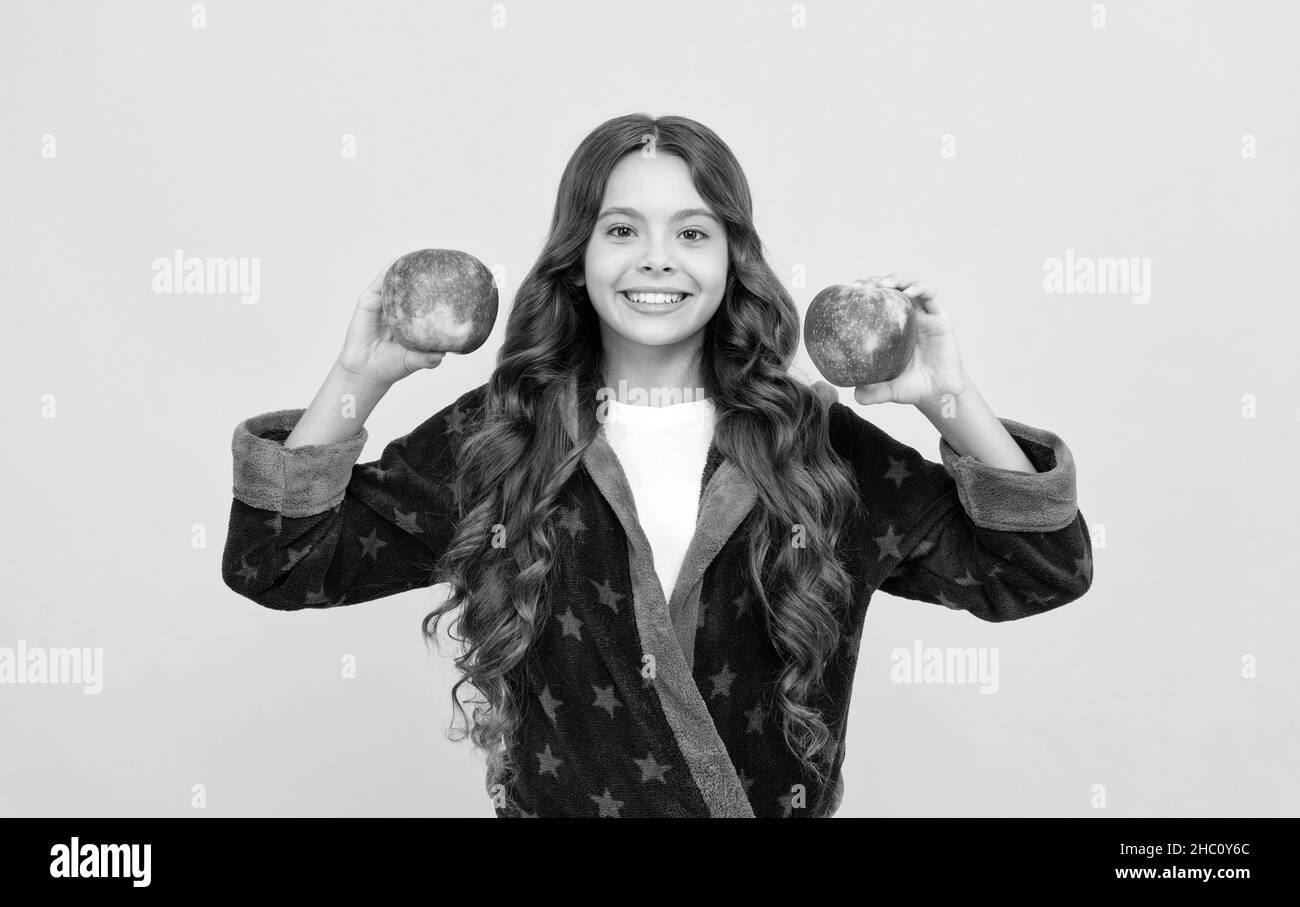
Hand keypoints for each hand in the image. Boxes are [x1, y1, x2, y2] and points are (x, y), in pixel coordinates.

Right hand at [335, 259, 446, 387]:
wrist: (364, 372)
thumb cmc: (391, 366)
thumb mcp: (414, 361)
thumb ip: (428, 358)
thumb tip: (444, 353)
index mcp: (414, 321)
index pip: (428, 301)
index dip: (439, 291)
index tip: (455, 280)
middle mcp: (400, 310)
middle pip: (413, 287)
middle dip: (425, 274)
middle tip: (441, 261)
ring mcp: (384, 304)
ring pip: (396, 281)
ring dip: (407, 267)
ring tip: (421, 255)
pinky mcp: (368, 301)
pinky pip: (379, 283)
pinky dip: (388, 272)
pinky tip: (398, 263)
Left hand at [851, 274, 969, 406]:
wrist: (939, 393)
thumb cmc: (911, 388)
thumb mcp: (885, 390)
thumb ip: (870, 392)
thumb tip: (855, 396)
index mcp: (889, 328)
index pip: (874, 303)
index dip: (862, 294)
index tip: (849, 292)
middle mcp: (905, 318)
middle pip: (890, 289)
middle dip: (875, 281)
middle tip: (863, 286)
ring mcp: (923, 315)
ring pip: (909, 285)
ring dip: (896, 279)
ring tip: (883, 284)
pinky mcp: (939, 317)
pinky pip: (930, 295)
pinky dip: (918, 288)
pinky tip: (907, 292)